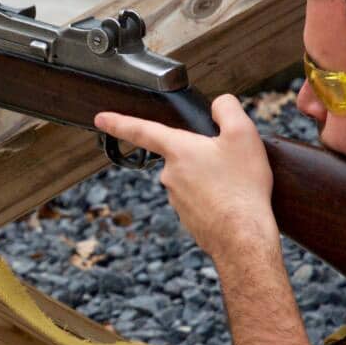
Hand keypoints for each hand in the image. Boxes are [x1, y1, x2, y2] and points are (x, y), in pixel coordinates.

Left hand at [94, 95, 275, 258]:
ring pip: (194, 179)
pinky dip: (216, 200)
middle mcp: (170, 176)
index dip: (119, 122)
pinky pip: (201, 201)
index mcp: (178, 150)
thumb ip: (227, 108)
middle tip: (232, 164)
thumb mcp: (243, 134)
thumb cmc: (242, 186)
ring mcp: (177, 201)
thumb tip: (218, 106)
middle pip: (183, 156)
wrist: (244, 238)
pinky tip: (233, 203)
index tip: (101, 119)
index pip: (141, 130)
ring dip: (212, 180)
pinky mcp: (189, 220)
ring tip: (236, 185)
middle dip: (205, 157)